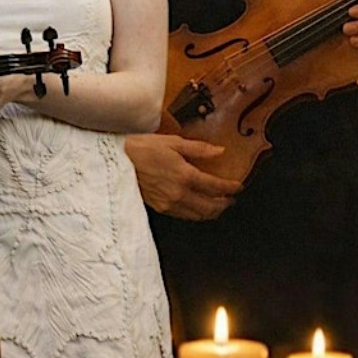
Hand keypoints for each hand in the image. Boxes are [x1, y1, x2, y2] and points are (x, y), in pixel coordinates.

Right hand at [125, 134, 241, 219]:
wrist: (118, 160)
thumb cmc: (144, 147)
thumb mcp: (173, 142)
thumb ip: (199, 149)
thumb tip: (220, 151)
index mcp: (185, 175)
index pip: (215, 187)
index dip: (230, 188)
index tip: (238, 186)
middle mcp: (179, 193)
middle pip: (209, 206)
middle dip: (224, 204)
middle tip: (231, 199)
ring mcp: (169, 203)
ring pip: (197, 215)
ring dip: (211, 212)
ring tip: (218, 206)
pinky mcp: (159, 208)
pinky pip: (183, 216)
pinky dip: (195, 214)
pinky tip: (198, 208)